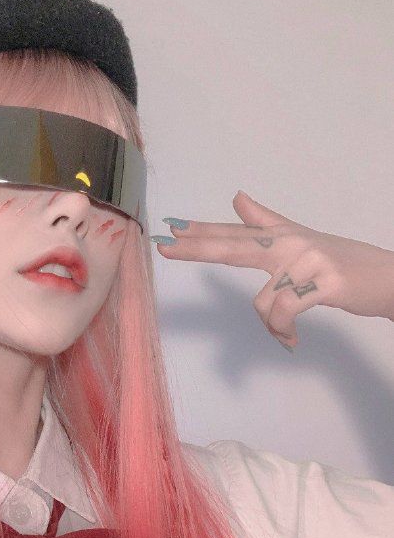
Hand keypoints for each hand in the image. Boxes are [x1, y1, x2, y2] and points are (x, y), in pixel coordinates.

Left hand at [152, 191, 393, 348]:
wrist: (389, 278)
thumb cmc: (341, 261)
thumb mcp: (301, 238)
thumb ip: (266, 221)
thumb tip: (237, 196)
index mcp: (282, 235)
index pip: (234, 232)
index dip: (201, 230)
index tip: (171, 229)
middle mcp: (290, 243)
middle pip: (235, 247)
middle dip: (197, 248)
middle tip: (165, 247)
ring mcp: (307, 261)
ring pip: (264, 300)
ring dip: (272, 325)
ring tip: (285, 332)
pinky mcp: (324, 283)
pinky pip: (285, 312)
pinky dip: (283, 331)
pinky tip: (291, 341)